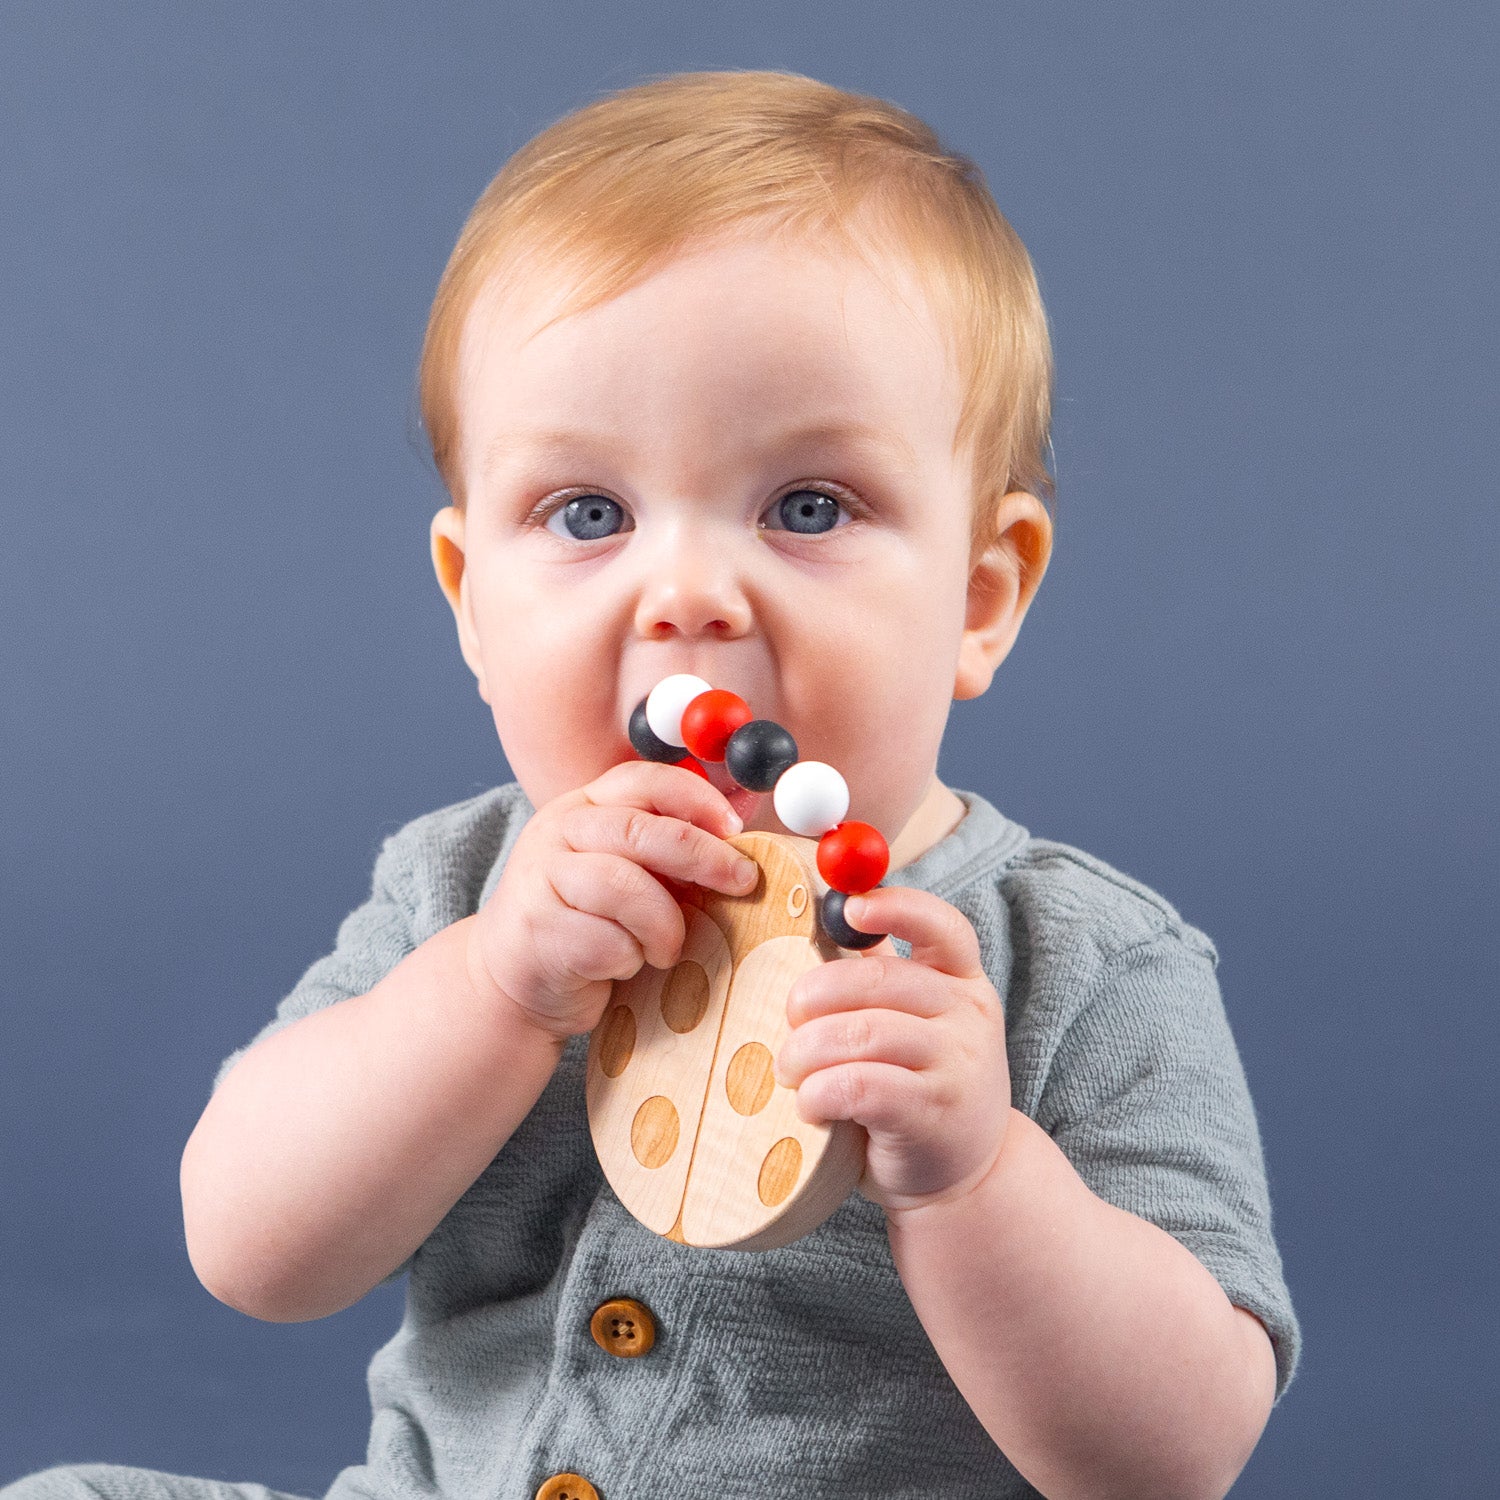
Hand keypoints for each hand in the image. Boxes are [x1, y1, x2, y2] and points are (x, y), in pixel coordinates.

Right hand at [468, 761, 759, 1041]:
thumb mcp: (629, 873)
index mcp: (584, 806)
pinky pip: (606, 941)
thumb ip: (672, 848)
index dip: (695, 797)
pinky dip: (629, 960)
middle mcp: (557, 831)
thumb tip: (747, 820)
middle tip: (743, 882)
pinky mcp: (536, 929)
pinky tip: (624, 966)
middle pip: (639, 830)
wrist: (513, 981)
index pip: (642, 779)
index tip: (735, 827)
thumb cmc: (589, 924)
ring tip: (667, 949)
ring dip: (663, 925)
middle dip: (702, 855)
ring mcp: (540, 878)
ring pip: (624, 887)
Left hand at [773, 886, 1011, 1214]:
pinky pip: (861, 1085)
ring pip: (863, 1033)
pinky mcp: (932, 1114)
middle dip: (814, 994)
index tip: (848, 907)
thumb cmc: (919, 1087)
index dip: (895, 908)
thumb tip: (819, 914)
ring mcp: (957, 1065)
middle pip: (879, 979)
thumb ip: (878, 975)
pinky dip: (821, 1091)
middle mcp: (969, 1015)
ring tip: (788, 1069)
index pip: (941, 926)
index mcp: (962, 979)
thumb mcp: (915, 1024)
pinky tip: (809, 1104)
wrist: (969, 1177)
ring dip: (808, 1049)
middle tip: (787, 1019)